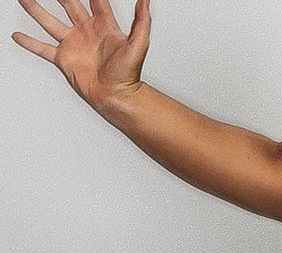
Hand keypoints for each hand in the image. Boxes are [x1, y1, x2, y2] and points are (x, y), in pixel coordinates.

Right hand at [12, 0, 151, 111]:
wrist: (116, 96)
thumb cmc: (129, 74)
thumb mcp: (139, 44)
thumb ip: (142, 21)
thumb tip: (146, 0)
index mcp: (104, 26)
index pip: (96, 0)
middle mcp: (86, 32)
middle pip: (69, 4)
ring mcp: (73, 44)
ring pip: (49, 22)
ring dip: (36, 10)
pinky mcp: (64, 59)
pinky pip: (42, 48)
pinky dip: (29, 42)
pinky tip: (18, 35)